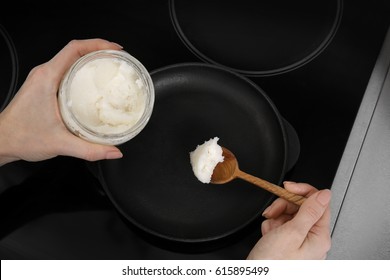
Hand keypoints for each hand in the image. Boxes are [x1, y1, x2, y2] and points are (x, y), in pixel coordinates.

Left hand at [0, 39, 123, 165]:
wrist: (1, 142)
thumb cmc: (21, 137)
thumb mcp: (61, 145)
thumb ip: (91, 150)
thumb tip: (113, 151)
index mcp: (47, 79)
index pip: (74, 49)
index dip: (97, 44)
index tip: (114, 48)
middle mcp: (43, 74)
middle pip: (75, 51)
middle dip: (98, 50)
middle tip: (117, 58)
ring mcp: (43, 79)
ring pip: (70, 60)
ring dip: (90, 60)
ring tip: (108, 67)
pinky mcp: (43, 86)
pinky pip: (65, 71)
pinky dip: (81, 71)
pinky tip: (92, 83)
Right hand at [246, 182, 330, 258]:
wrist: (255, 279)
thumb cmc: (273, 264)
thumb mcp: (291, 233)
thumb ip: (309, 211)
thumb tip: (325, 194)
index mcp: (319, 237)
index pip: (319, 203)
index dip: (302, 191)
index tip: (287, 187)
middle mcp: (313, 240)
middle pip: (302, 207)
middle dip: (284, 206)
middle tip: (272, 212)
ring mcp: (301, 243)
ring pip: (290, 215)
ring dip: (276, 217)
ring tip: (269, 228)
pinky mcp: (289, 244)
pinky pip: (283, 226)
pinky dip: (272, 226)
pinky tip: (268, 234)